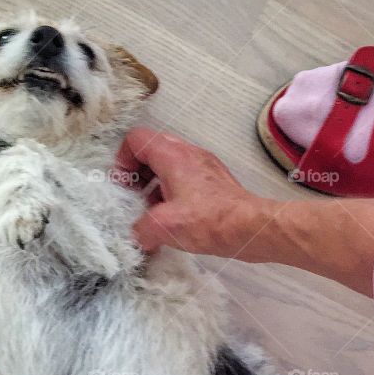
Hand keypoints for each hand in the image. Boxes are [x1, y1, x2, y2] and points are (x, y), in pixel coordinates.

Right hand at [115, 129, 274, 257]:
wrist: (250, 228)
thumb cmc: (211, 221)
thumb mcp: (165, 227)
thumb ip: (141, 229)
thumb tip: (138, 235)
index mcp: (172, 156)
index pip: (137, 139)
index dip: (123, 160)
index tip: (124, 185)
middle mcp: (189, 154)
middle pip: (152, 149)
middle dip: (138, 172)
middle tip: (134, 197)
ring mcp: (204, 166)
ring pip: (170, 164)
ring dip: (156, 184)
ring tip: (153, 210)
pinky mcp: (215, 182)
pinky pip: (186, 178)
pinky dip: (174, 192)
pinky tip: (175, 218)